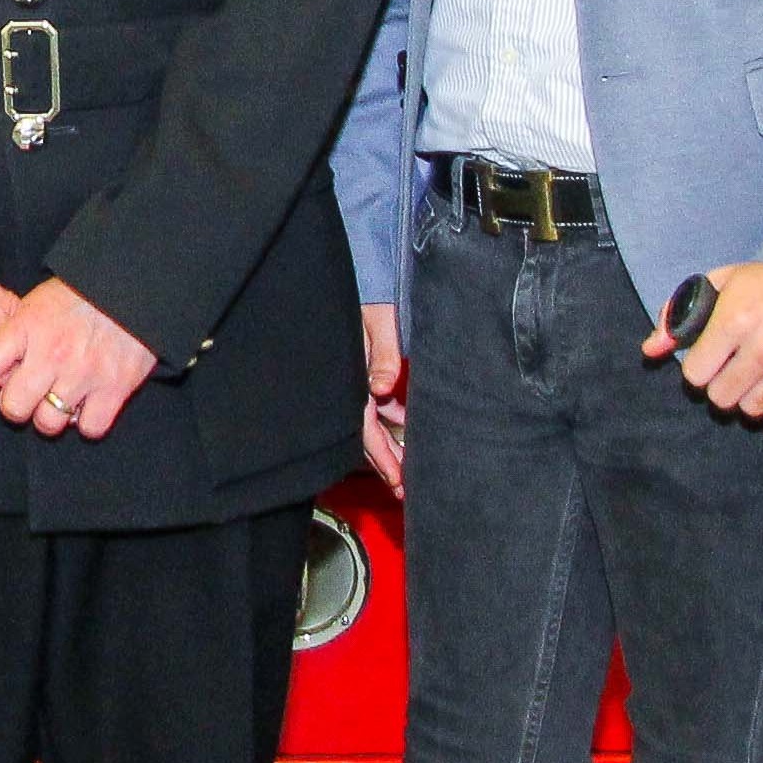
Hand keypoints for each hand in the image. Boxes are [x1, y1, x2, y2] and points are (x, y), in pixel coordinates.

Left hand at [0, 279, 157, 441]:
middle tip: (28, 394)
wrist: (134, 288)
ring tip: (59, 398)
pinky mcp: (116, 388)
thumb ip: (12, 334)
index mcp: (27, 326)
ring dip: (50, 416)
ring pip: (48, 424)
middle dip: (16, 405)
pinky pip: (90, 429)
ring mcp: (85, 373)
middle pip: (13, 407)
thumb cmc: (79, 296)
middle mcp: (52, 353)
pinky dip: (87, 422)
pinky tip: (87, 404)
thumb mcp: (36, 302)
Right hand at [360, 301, 407, 492]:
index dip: (383, 458)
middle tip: (406, 490)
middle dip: (387, 462)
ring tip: (410, 465)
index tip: (399, 482)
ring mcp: (357, 379)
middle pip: (368, 435)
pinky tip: (407, 424)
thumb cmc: (365, 293)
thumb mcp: (377, 320)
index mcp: (352, 378)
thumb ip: (383, 353)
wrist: (352, 272)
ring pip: (374, 421)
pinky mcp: (364, 371)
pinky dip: (392, 415)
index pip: (367, 429)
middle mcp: (352, 384)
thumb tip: (384, 387)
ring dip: (391, 442)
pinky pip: (377, 402)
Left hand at [644, 262, 762, 428]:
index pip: (694, 375)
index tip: (712, 359)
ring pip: (752, 410)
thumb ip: (681, 314)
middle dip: (723, 384)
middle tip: (738, 367)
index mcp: (736, 320)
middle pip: (721, 398)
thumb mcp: (724, 282)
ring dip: (752, 395)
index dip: (700, 368)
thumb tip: (651, 350)